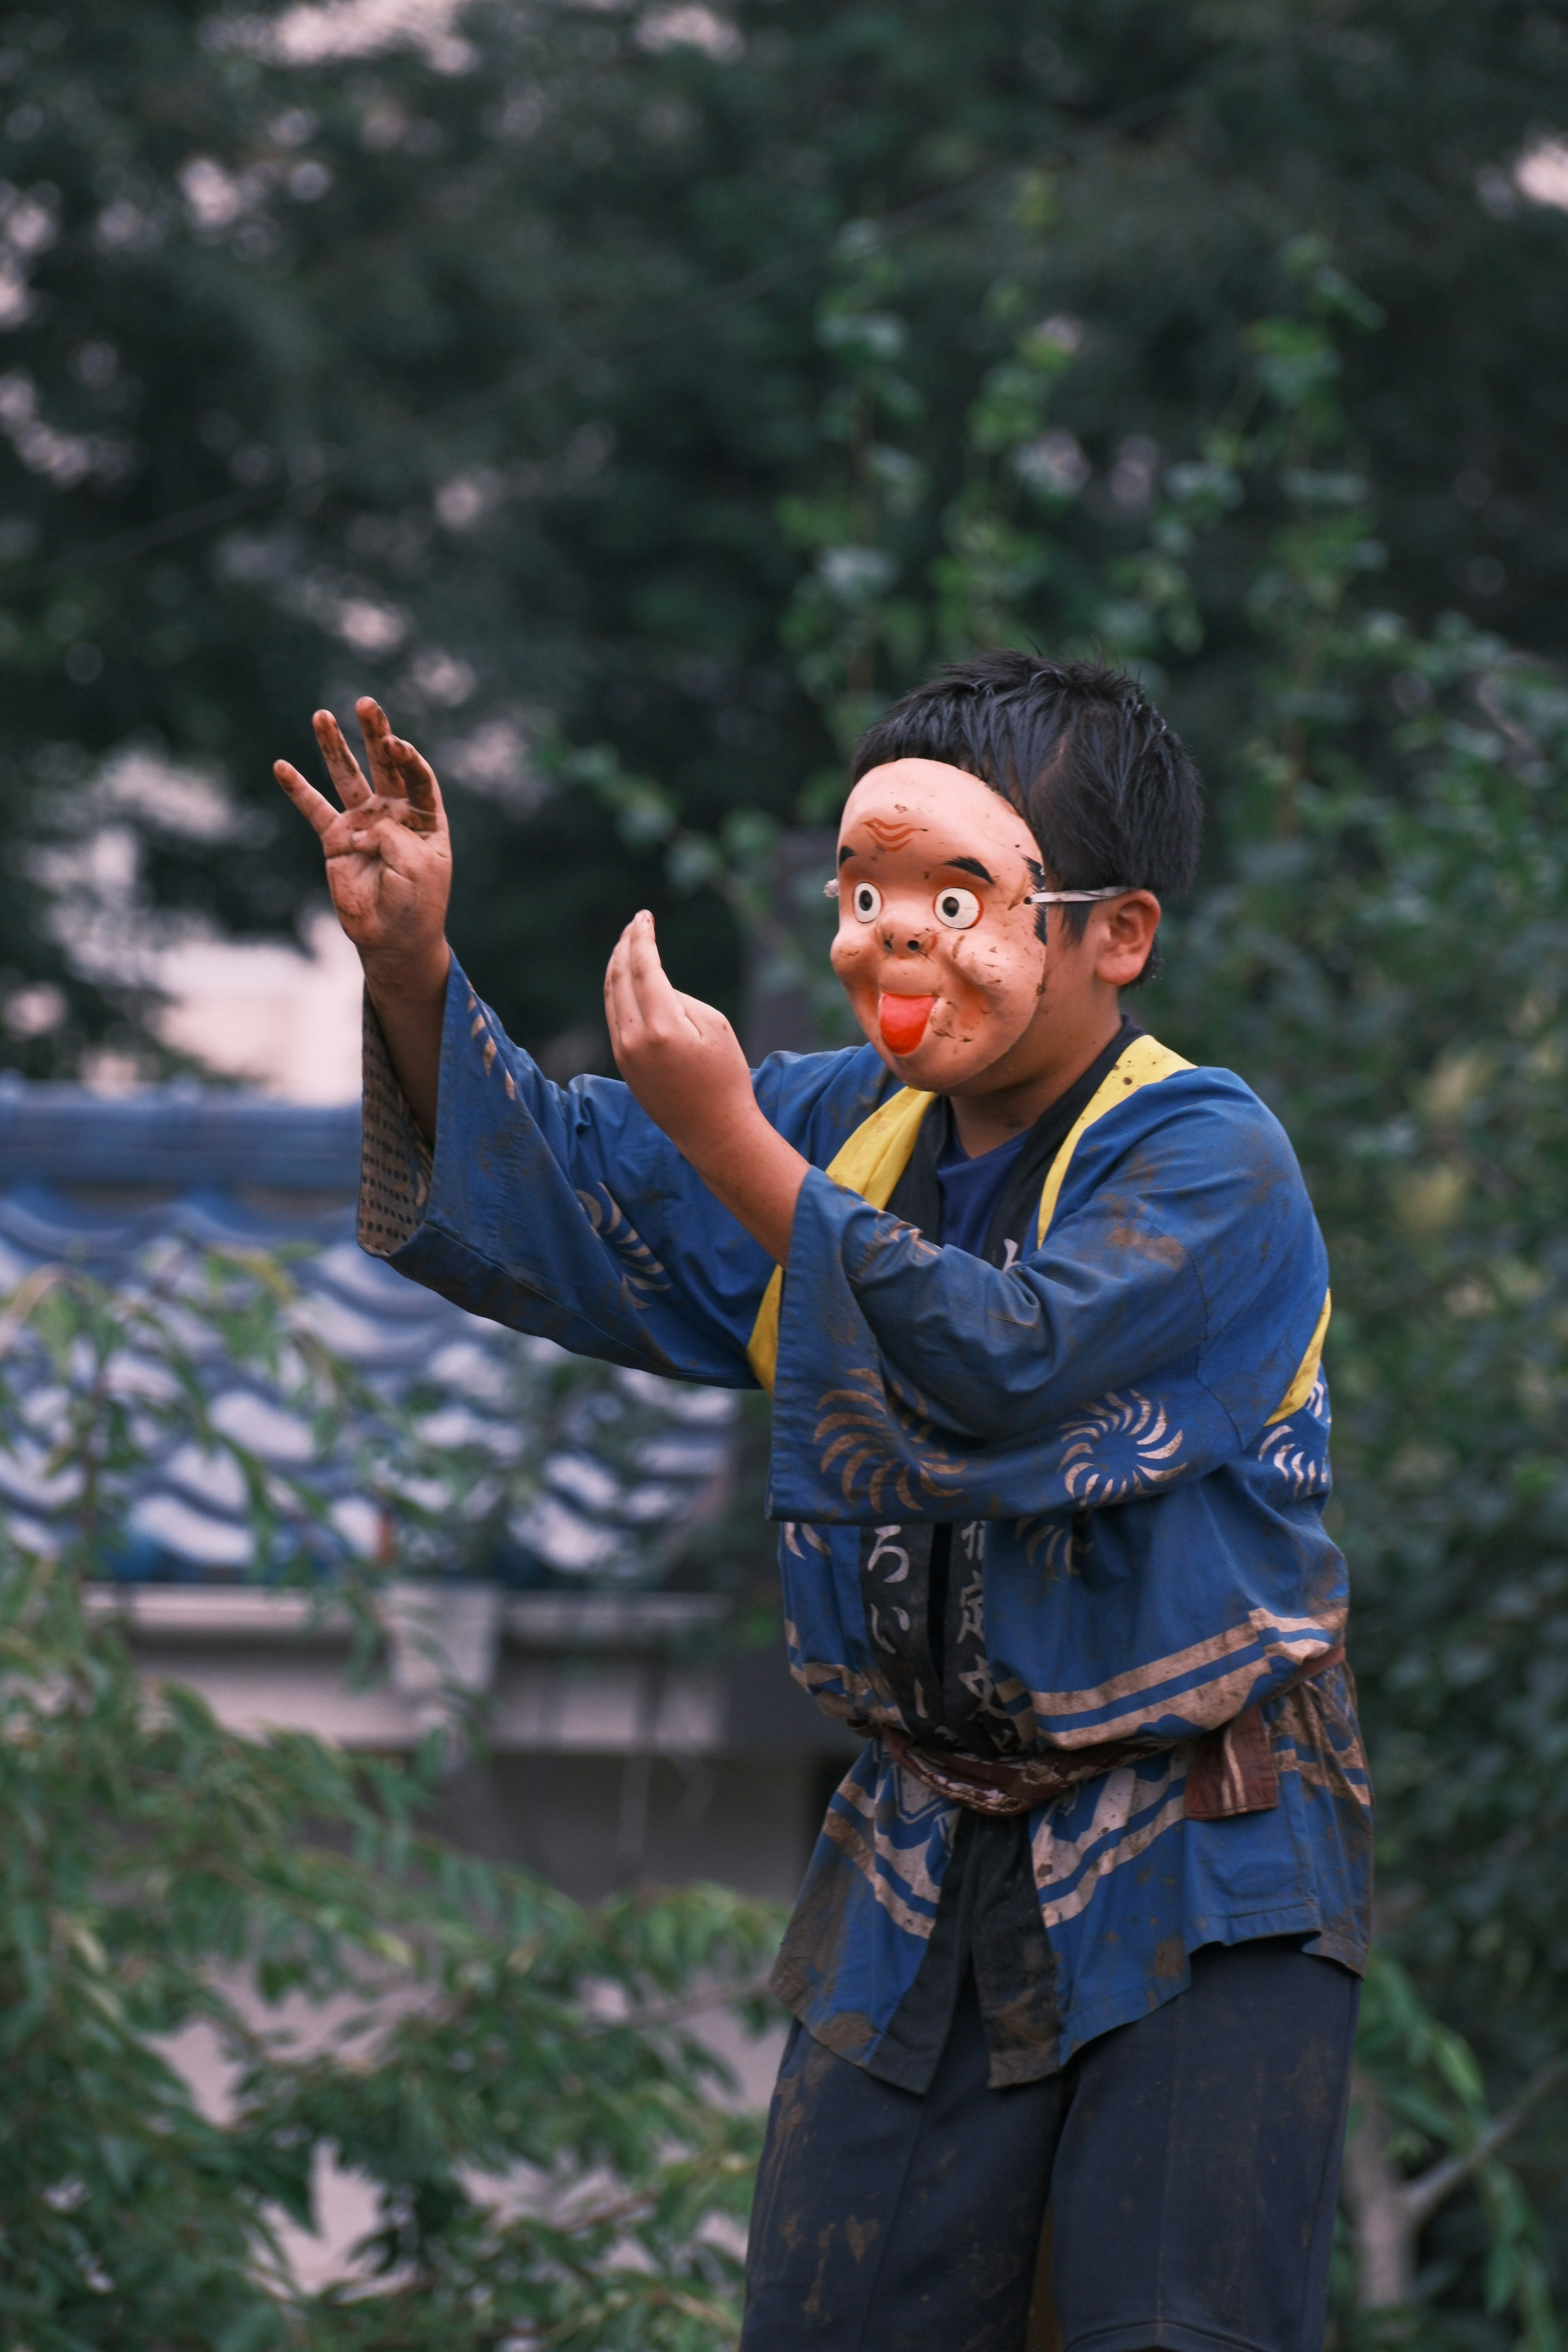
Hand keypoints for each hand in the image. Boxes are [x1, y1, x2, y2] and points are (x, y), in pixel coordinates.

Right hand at [274, 697, 450, 1140]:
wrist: (393, 940)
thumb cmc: (416, 905)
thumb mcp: (415, 869)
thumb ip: (393, 840)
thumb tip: (363, 824)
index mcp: (424, 819)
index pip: (417, 778)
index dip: (408, 759)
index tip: (397, 745)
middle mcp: (394, 814)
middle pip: (385, 765)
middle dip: (376, 733)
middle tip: (367, 703)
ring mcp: (363, 823)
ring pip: (347, 777)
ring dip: (335, 747)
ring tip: (323, 715)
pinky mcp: (336, 839)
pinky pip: (314, 810)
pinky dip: (298, 789)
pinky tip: (282, 765)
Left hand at [604, 911, 807, 1263]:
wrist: (713, 1131)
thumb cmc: (725, 1076)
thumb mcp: (714, 1026)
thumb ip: (679, 999)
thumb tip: (654, 988)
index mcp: (660, 1026)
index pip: (641, 967)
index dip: (641, 937)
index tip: (644, 916)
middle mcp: (633, 1038)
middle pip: (618, 977)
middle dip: (624, 946)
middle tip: (635, 925)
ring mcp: (623, 1052)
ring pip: (611, 996)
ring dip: (617, 967)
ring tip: (627, 946)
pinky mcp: (622, 1064)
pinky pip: (613, 1017)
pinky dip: (617, 991)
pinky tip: (626, 981)